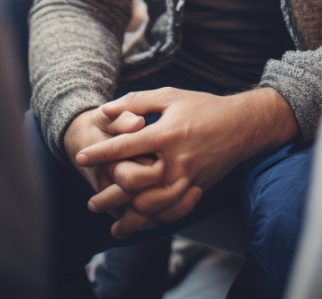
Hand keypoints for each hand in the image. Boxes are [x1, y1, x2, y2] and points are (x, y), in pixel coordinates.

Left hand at [76, 87, 298, 237]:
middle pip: (136, 185)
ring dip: (132, 218)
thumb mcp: (169, 96)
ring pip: (155, 206)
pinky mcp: (197, 188)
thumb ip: (136, 102)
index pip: (125, 146)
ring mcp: (188, 177)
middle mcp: (176, 160)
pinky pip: (174, 211)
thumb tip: (104, 110)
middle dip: (110, 196)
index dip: (100, 153)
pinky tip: (145, 224)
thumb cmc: (202, 107)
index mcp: (166, 134)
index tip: (80, 158)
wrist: (241, 125)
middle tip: (92, 202)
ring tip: (115, 226)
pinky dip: (157, 220)